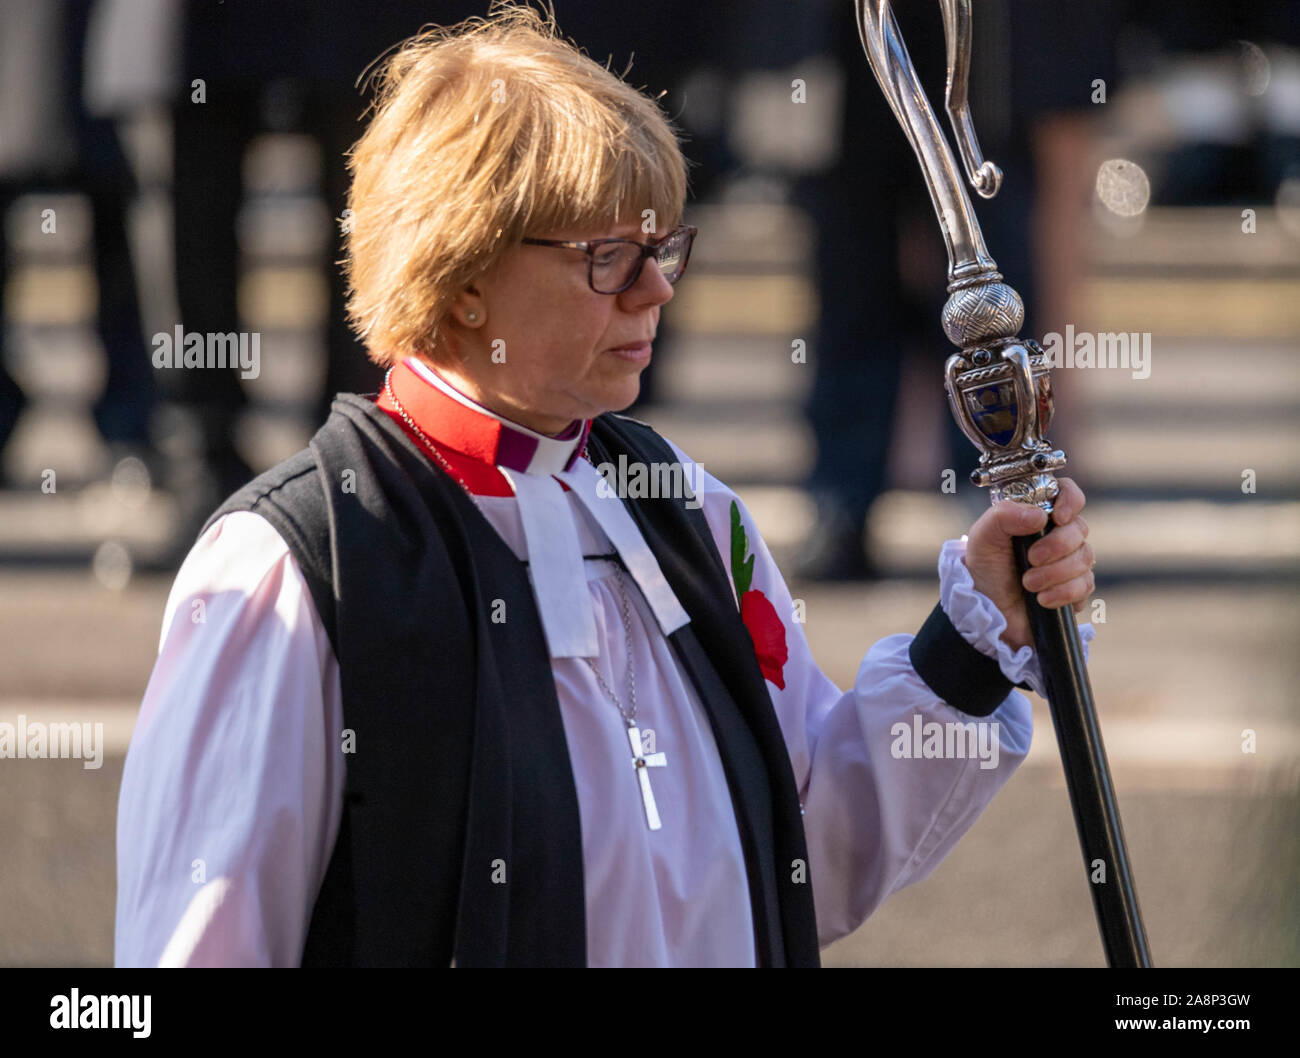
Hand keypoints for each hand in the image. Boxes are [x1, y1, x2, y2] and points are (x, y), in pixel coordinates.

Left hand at [961, 477, 1093, 651]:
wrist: (987, 610)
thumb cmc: (985, 569)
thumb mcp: (983, 537)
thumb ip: (1003, 516)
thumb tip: (1039, 515)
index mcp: (1038, 515)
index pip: (1068, 493)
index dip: (1070, 500)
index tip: (1058, 517)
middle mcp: (1059, 535)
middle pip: (1079, 529)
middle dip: (1056, 546)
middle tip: (1031, 559)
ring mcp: (1070, 562)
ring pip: (1085, 558)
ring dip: (1055, 573)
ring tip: (1028, 584)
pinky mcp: (1076, 589)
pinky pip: (1085, 585)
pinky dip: (1063, 592)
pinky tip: (1042, 599)